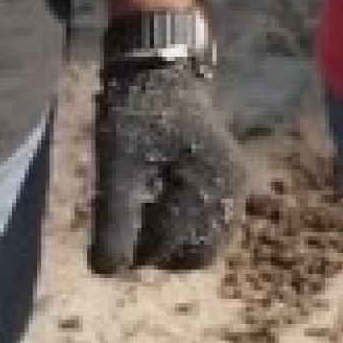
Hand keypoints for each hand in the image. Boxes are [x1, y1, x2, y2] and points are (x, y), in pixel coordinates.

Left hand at [88, 59, 247, 273]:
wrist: (158, 71)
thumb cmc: (136, 113)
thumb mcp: (117, 165)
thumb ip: (114, 219)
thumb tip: (108, 271)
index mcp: (215, 181)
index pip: (174, 248)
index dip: (138, 242)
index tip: (119, 211)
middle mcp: (234, 189)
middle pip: (195, 254)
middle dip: (159, 244)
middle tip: (134, 211)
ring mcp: (234, 187)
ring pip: (201, 243)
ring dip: (170, 235)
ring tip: (147, 199)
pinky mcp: (226, 184)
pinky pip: (206, 226)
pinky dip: (181, 223)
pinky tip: (160, 197)